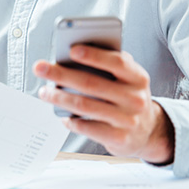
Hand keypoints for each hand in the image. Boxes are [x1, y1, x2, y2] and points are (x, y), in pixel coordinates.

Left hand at [33, 45, 173, 163]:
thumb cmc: (127, 95)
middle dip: (61, 74)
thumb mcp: (127, 78)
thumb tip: (73, 54)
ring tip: (44, 92)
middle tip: (40, 68)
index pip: (117, 62)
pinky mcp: (119, 139)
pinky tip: (62, 115)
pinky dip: (71, 120)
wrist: (148, 131)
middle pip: (91, 83)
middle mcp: (136, 98)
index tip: (71, 49)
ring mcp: (128, 120)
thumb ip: (109, 65)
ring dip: (59, 97)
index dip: (94, 55)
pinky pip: (87, 128)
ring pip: (84, 105)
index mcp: (138, 77)